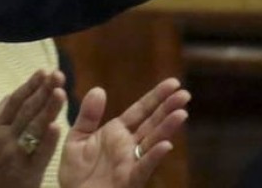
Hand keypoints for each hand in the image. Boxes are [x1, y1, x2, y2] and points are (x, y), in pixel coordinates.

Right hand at [0, 69, 65, 187]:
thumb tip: (8, 97)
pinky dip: (47, 140)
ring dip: (47, 108)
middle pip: (26, 109)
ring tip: (61, 91)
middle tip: (57, 74)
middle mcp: (3, 138)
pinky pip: (39, 154)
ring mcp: (15, 155)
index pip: (14, 102)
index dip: (29, 86)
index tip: (43, 71)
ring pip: (34, 127)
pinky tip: (58, 126)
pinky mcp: (26, 173)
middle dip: (42, 90)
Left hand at [59, 78, 188, 187]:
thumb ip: (89, 115)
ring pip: (153, 142)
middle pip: (152, 123)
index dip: (156, 97)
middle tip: (185, 94)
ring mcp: (131, 162)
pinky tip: (166, 145)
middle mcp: (128, 145)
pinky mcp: (129, 180)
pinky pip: (143, 167)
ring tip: (181, 113)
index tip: (173, 82)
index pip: (141, 110)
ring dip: (167, 129)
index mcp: (117, 132)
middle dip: (168, 109)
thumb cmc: (76, 170)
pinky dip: (154, 156)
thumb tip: (99, 89)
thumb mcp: (77, 137)